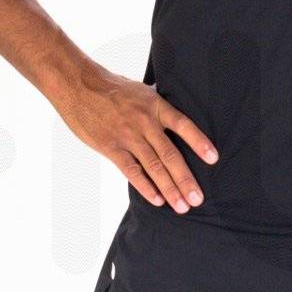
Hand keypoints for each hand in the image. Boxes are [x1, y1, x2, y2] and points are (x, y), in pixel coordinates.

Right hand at [59, 68, 216, 212]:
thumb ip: (158, 108)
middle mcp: (144, 122)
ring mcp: (127, 136)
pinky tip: (157, 200)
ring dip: (169, 189)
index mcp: (155, 106)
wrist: (78, 85)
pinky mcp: (110, 147)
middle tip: (197, 199)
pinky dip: (145, 187)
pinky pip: (131, 171)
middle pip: (170, 154)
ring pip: (153, 167)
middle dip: (185, 179)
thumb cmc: (112, 88)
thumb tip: (177, 122)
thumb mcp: (141, 91)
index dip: (198, 142)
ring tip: (182, 206)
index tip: (213, 159)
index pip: (183, 125)